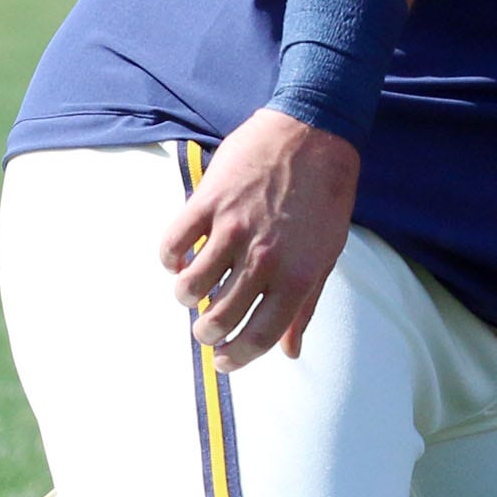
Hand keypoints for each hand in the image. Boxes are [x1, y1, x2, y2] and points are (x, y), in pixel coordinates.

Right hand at [157, 110, 362, 368]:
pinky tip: (177, 259)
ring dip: (186, 297)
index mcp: (297, 276)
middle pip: (220, 317)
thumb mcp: (327, 255)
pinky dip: (169, 258)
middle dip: (207, 334)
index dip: (237, 358)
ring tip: (191, 292)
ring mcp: (233, 228)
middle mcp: (264, 258)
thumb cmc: (325, 198)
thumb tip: (291, 352)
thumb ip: (306, 306)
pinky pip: (173, 243)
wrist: (314, 133)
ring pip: (190, 286)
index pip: (259, 336)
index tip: (224, 363)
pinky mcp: (209, 200)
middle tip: (205, 330)